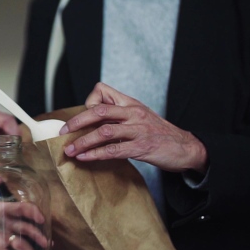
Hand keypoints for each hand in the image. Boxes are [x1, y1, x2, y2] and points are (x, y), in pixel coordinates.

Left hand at [60, 82, 207, 172]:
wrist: (186, 147)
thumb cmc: (159, 132)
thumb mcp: (139, 116)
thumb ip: (118, 114)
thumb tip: (91, 118)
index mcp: (131, 103)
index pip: (102, 91)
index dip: (88, 102)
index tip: (79, 117)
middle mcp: (133, 113)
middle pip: (99, 110)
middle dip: (77, 122)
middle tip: (63, 132)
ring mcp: (138, 130)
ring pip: (103, 132)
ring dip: (83, 142)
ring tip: (69, 150)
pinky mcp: (141, 147)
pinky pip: (113, 150)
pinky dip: (96, 154)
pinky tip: (84, 158)